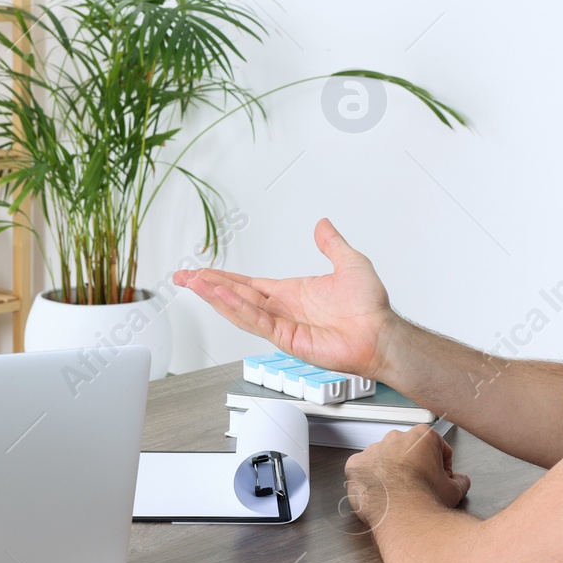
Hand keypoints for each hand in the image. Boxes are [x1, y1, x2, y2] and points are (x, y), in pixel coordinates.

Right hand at [173, 218, 397, 378]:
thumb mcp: (349, 262)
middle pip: (235, 296)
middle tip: (182, 277)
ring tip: (193, 283)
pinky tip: (222, 297)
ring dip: (215, 296)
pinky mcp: (288, 339)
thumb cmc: (370, 308)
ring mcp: (282, 325)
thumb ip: (331, 244)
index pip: (247, 284)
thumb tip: (322, 224)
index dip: (222, 277)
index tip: (200, 272)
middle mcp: (282, 309)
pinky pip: (257, 322)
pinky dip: (238, 309)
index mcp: (290, 293)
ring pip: (240, 309)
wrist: (381, 333)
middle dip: (207, 286)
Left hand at [344, 426, 469, 528]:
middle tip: (418, 488)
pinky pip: (363, 469)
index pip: (437, 448)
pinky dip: (370, 479)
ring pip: (384, 458)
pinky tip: (380, 493)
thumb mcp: (454, 491)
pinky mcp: (356, 464)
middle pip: (408, 450)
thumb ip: (461, 481)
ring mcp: (373, 449)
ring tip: (398, 493)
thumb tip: (461, 480)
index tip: (440, 480)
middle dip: (414, 466)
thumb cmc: (426, 499)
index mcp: (423, 436)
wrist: (401, 515)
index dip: (441, 467)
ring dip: (391, 471)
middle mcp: (396, 437)